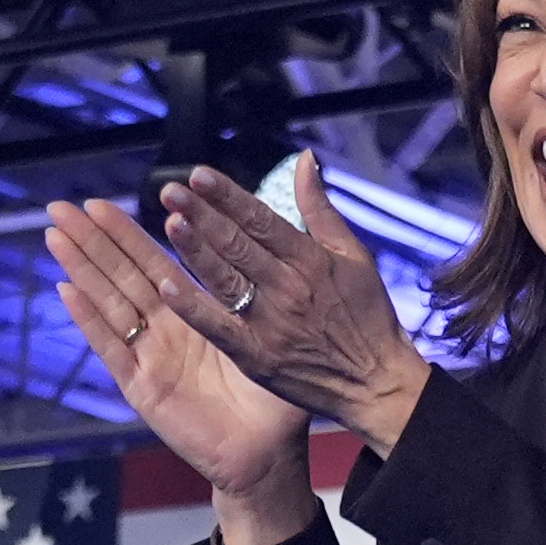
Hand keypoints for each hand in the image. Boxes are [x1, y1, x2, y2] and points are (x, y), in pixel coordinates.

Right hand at [47, 196, 305, 508]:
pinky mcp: (143, 389)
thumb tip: (261, 245)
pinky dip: (89, 321)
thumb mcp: (264, 336)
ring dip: (81, 270)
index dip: (125, 234)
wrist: (268, 455)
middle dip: (90, 241)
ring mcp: (150, 359)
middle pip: (121, 276)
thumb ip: (252, 294)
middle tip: (60, 206)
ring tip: (55, 236)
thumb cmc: (273, 400)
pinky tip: (67, 291)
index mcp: (193, 315)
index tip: (99, 202)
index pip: (153, 263)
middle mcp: (165, 332)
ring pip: (110, 304)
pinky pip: (113, 349)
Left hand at [88, 158, 433, 451]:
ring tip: (169, 224)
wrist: (377, 385)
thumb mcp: (353, 255)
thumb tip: (303, 160)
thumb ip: (321, 208)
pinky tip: (167, 287)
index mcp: (310, 260)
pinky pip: (219, 328)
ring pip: (224, 280)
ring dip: (194, 252)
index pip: (261, 219)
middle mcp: (288, 288)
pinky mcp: (258, 357)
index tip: (198, 175)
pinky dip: (194, 309)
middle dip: (202, 215)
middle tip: (169, 192)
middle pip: (237, 245)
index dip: (228, 196)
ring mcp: (270, 324)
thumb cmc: (367, 318)